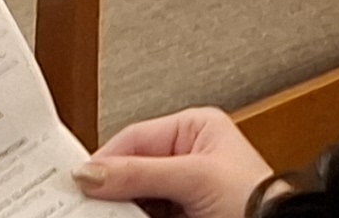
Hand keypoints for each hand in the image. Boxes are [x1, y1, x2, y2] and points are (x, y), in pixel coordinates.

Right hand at [78, 107, 274, 217]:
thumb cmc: (259, 202)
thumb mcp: (195, 178)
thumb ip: (141, 172)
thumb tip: (92, 172)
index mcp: (195, 128)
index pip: (135, 137)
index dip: (105, 158)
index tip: (79, 180)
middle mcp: (187, 156)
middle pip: (131, 168)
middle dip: (110, 187)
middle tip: (83, 202)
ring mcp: (184, 190)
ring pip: (134, 196)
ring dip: (119, 207)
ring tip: (99, 212)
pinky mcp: (182, 216)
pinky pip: (146, 214)